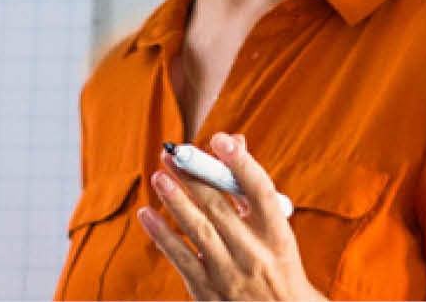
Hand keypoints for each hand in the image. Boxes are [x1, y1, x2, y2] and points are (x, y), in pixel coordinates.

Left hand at [138, 133, 326, 300]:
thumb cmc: (276, 266)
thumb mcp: (275, 233)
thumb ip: (251, 191)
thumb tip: (233, 141)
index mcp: (278, 237)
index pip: (260, 192)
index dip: (240, 163)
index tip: (220, 138)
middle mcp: (254, 254)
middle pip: (219, 208)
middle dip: (193, 177)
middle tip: (173, 154)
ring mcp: (229, 274)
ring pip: (198, 230)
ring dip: (176, 201)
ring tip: (159, 176)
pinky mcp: (207, 290)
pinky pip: (181, 258)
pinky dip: (162, 235)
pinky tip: (147, 214)